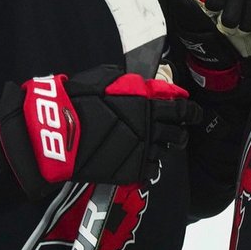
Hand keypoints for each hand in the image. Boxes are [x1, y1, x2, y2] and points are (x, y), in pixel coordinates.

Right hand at [0, 66, 200, 197]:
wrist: (58, 134)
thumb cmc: (78, 101)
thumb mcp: (104, 79)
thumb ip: (129, 83)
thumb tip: (145, 86)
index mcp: (147, 104)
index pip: (182, 109)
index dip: (190, 111)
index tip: (192, 113)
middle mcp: (150, 128)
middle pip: (178, 134)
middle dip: (179, 132)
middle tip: (174, 131)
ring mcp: (142, 151)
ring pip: (165, 152)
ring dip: (161, 148)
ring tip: (152, 145)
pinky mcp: (131, 170)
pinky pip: (150, 169)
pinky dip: (148, 165)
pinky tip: (140, 160)